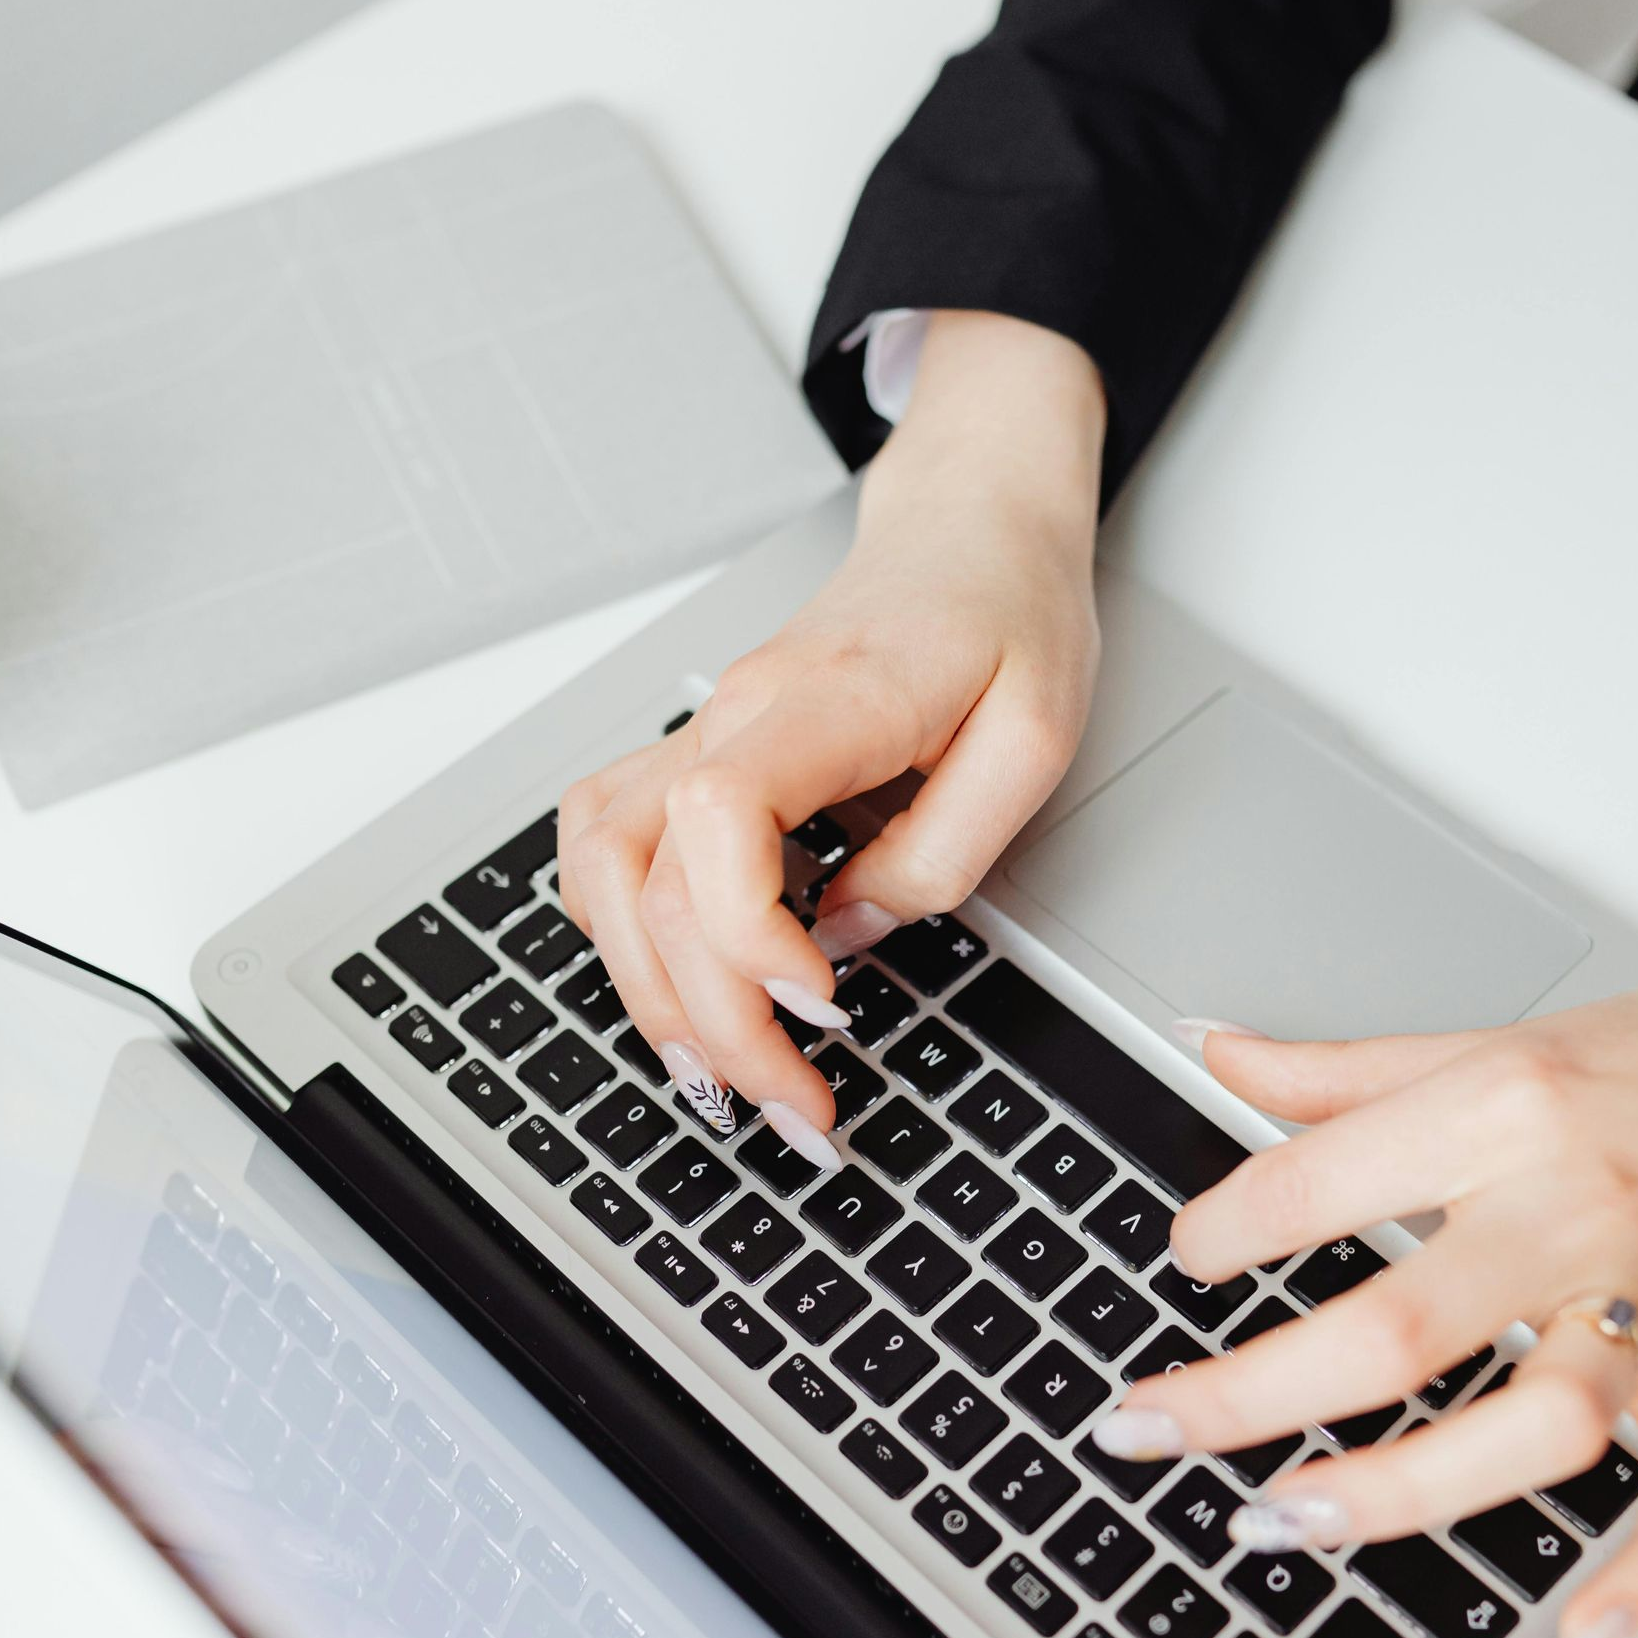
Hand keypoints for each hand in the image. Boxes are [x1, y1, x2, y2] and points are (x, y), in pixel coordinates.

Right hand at [558, 311, 1104, 1161]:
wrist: (971, 527)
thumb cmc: (1007, 616)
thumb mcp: (1033, 740)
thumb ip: (942, 850)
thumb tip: (847, 933)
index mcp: (824, 701)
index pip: (716, 815)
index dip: (746, 935)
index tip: (821, 1007)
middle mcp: (733, 716)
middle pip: (655, 882)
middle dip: (716, 1023)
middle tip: (799, 1110)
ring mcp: (702, 735)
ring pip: (604, 872)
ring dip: (647, 992)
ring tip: (721, 1078)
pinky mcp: (699, 757)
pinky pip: (608, 847)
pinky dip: (623, 933)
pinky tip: (675, 989)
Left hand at [1092, 959, 1637, 1637]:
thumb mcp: (1504, 1037)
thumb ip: (1346, 1067)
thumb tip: (1215, 1048)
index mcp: (1512, 1109)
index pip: (1325, 1181)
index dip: (1225, 1229)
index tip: (1182, 1258)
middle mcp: (1579, 1213)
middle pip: (1397, 1329)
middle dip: (1249, 1393)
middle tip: (1145, 1427)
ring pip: (1532, 1431)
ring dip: (1399, 1493)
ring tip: (1280, 1520)